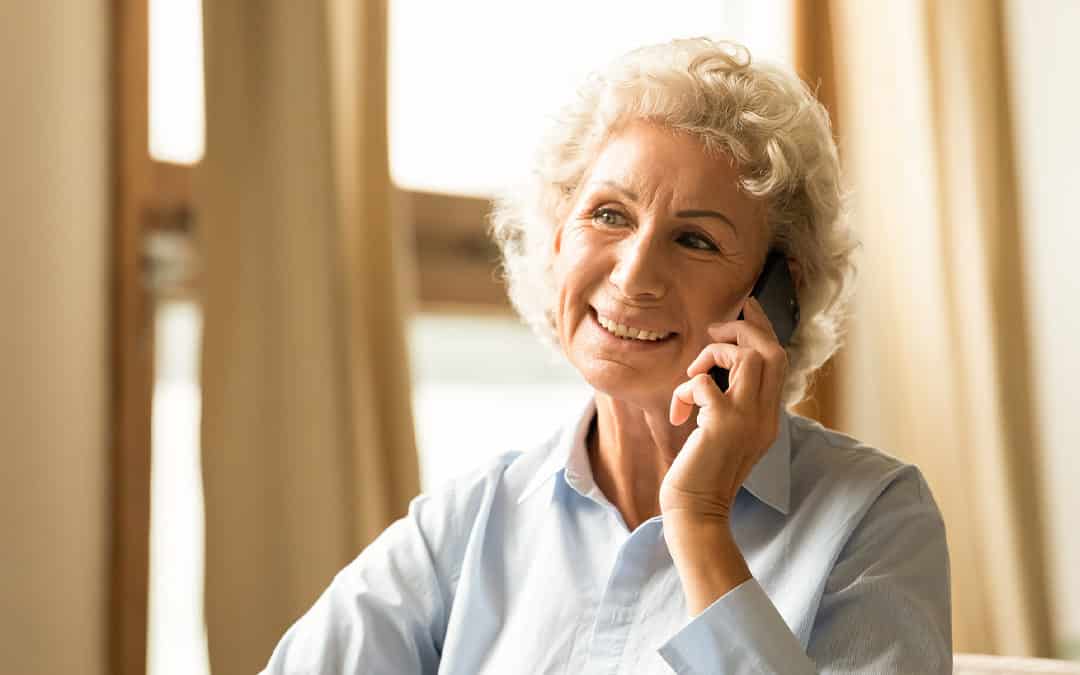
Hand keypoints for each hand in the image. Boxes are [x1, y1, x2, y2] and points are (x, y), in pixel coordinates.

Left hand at [659, 296, 787, 522]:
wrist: (696, 511)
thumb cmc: (701, 474)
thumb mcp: (723, 435)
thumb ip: (729, 406)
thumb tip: (711, 374)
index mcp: (768, 418)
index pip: (778, 361)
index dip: (762, 329)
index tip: (746, 307)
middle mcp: (765, 416)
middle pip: (771, 351)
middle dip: (744, 329)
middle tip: (714, 329)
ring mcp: (748, 420)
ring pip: (749, 357)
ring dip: (715, 353)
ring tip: (693, 372)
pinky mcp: (722, 425)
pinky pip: (704, 382)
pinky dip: (686, 388)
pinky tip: (680, 413)